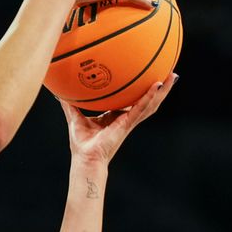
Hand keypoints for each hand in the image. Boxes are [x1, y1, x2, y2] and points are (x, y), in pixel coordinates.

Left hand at [59, 72, 176, 166]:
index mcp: (115, 116)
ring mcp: (129, 121)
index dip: (139, 90)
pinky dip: (149, 97)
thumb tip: (59, 90)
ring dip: (162, 91)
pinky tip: (157, 85)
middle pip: (147, 100)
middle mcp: (125, 118)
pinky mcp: (128, 124)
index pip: (131, 100)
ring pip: (150, 104)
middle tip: (170, 73)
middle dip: (159, 88)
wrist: (85, 158)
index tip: (147, 77)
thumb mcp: (74, 117)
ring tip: (173, 77)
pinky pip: (141, 108)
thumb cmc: (82, 142)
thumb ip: (69, 104)